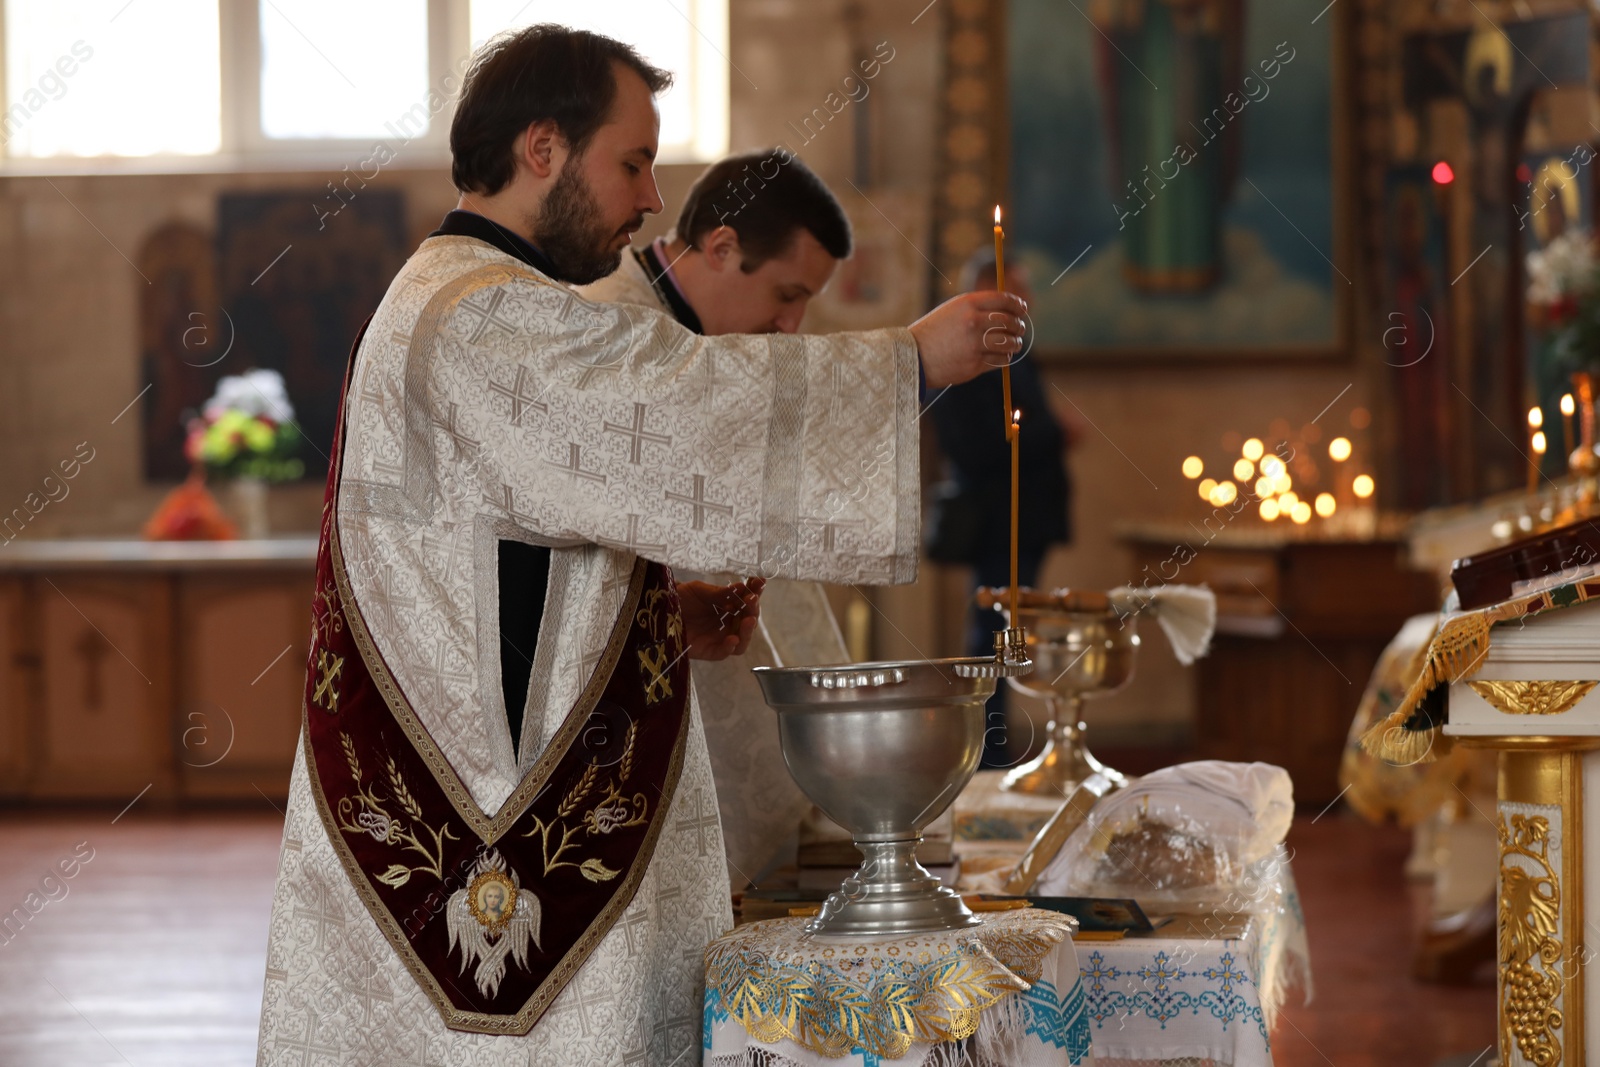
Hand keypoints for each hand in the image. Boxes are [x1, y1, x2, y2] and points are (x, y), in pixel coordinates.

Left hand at [679, 576, 765, 660]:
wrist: (660, 610)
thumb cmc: (681, 598)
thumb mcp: (700, 591)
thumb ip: (720, 593)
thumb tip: (742, 587)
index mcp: (729, 606)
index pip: (748, 600)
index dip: (755, 592)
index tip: (760, 581)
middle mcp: (728, 622)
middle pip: (748, 620)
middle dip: (753, 609)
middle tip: (752, 600)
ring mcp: (719, 637)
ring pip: (742, 639)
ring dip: (747, 631)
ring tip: (748, 620)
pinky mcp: (709, 651)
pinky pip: (723, 653)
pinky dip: (729, 647)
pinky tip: (732, 639)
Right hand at [909, 291, 1028, 388]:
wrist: (914, 355)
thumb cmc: (935, 331)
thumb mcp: (953, 310)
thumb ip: (978, 308)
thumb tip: (1008, 309)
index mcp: (967, 304)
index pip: (1004, 300)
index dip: (1017, 304)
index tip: (1022, 309)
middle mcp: (973, 321)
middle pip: (1010, 322)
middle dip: (1019, 326)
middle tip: (1020, 329)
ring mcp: (974, 344)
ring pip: (1009, 342)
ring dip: (1015, 343)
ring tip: (1014, 343)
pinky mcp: (974, 364)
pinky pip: (1000, 360)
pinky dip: (1005, 357)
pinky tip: (1002, 355)